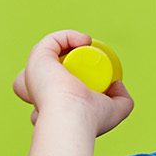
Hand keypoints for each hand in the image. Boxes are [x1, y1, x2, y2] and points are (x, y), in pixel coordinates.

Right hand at [11, 31, 132, 136]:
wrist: (72, 115)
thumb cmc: (89, 119)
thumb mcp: (113, 111)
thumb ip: (122, 100)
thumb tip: (117, 84)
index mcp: (48, 105)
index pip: (51, 93)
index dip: (69, 83)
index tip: (91, 80)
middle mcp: (37, 91)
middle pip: (41, 74)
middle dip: (58, 64)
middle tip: (82, 63)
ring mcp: (34, 75)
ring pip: (43, 55)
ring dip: (64, 47)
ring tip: (84, 48)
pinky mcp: (37, 58)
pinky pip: (52, 40)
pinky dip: (69, 36)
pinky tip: (85, 41)